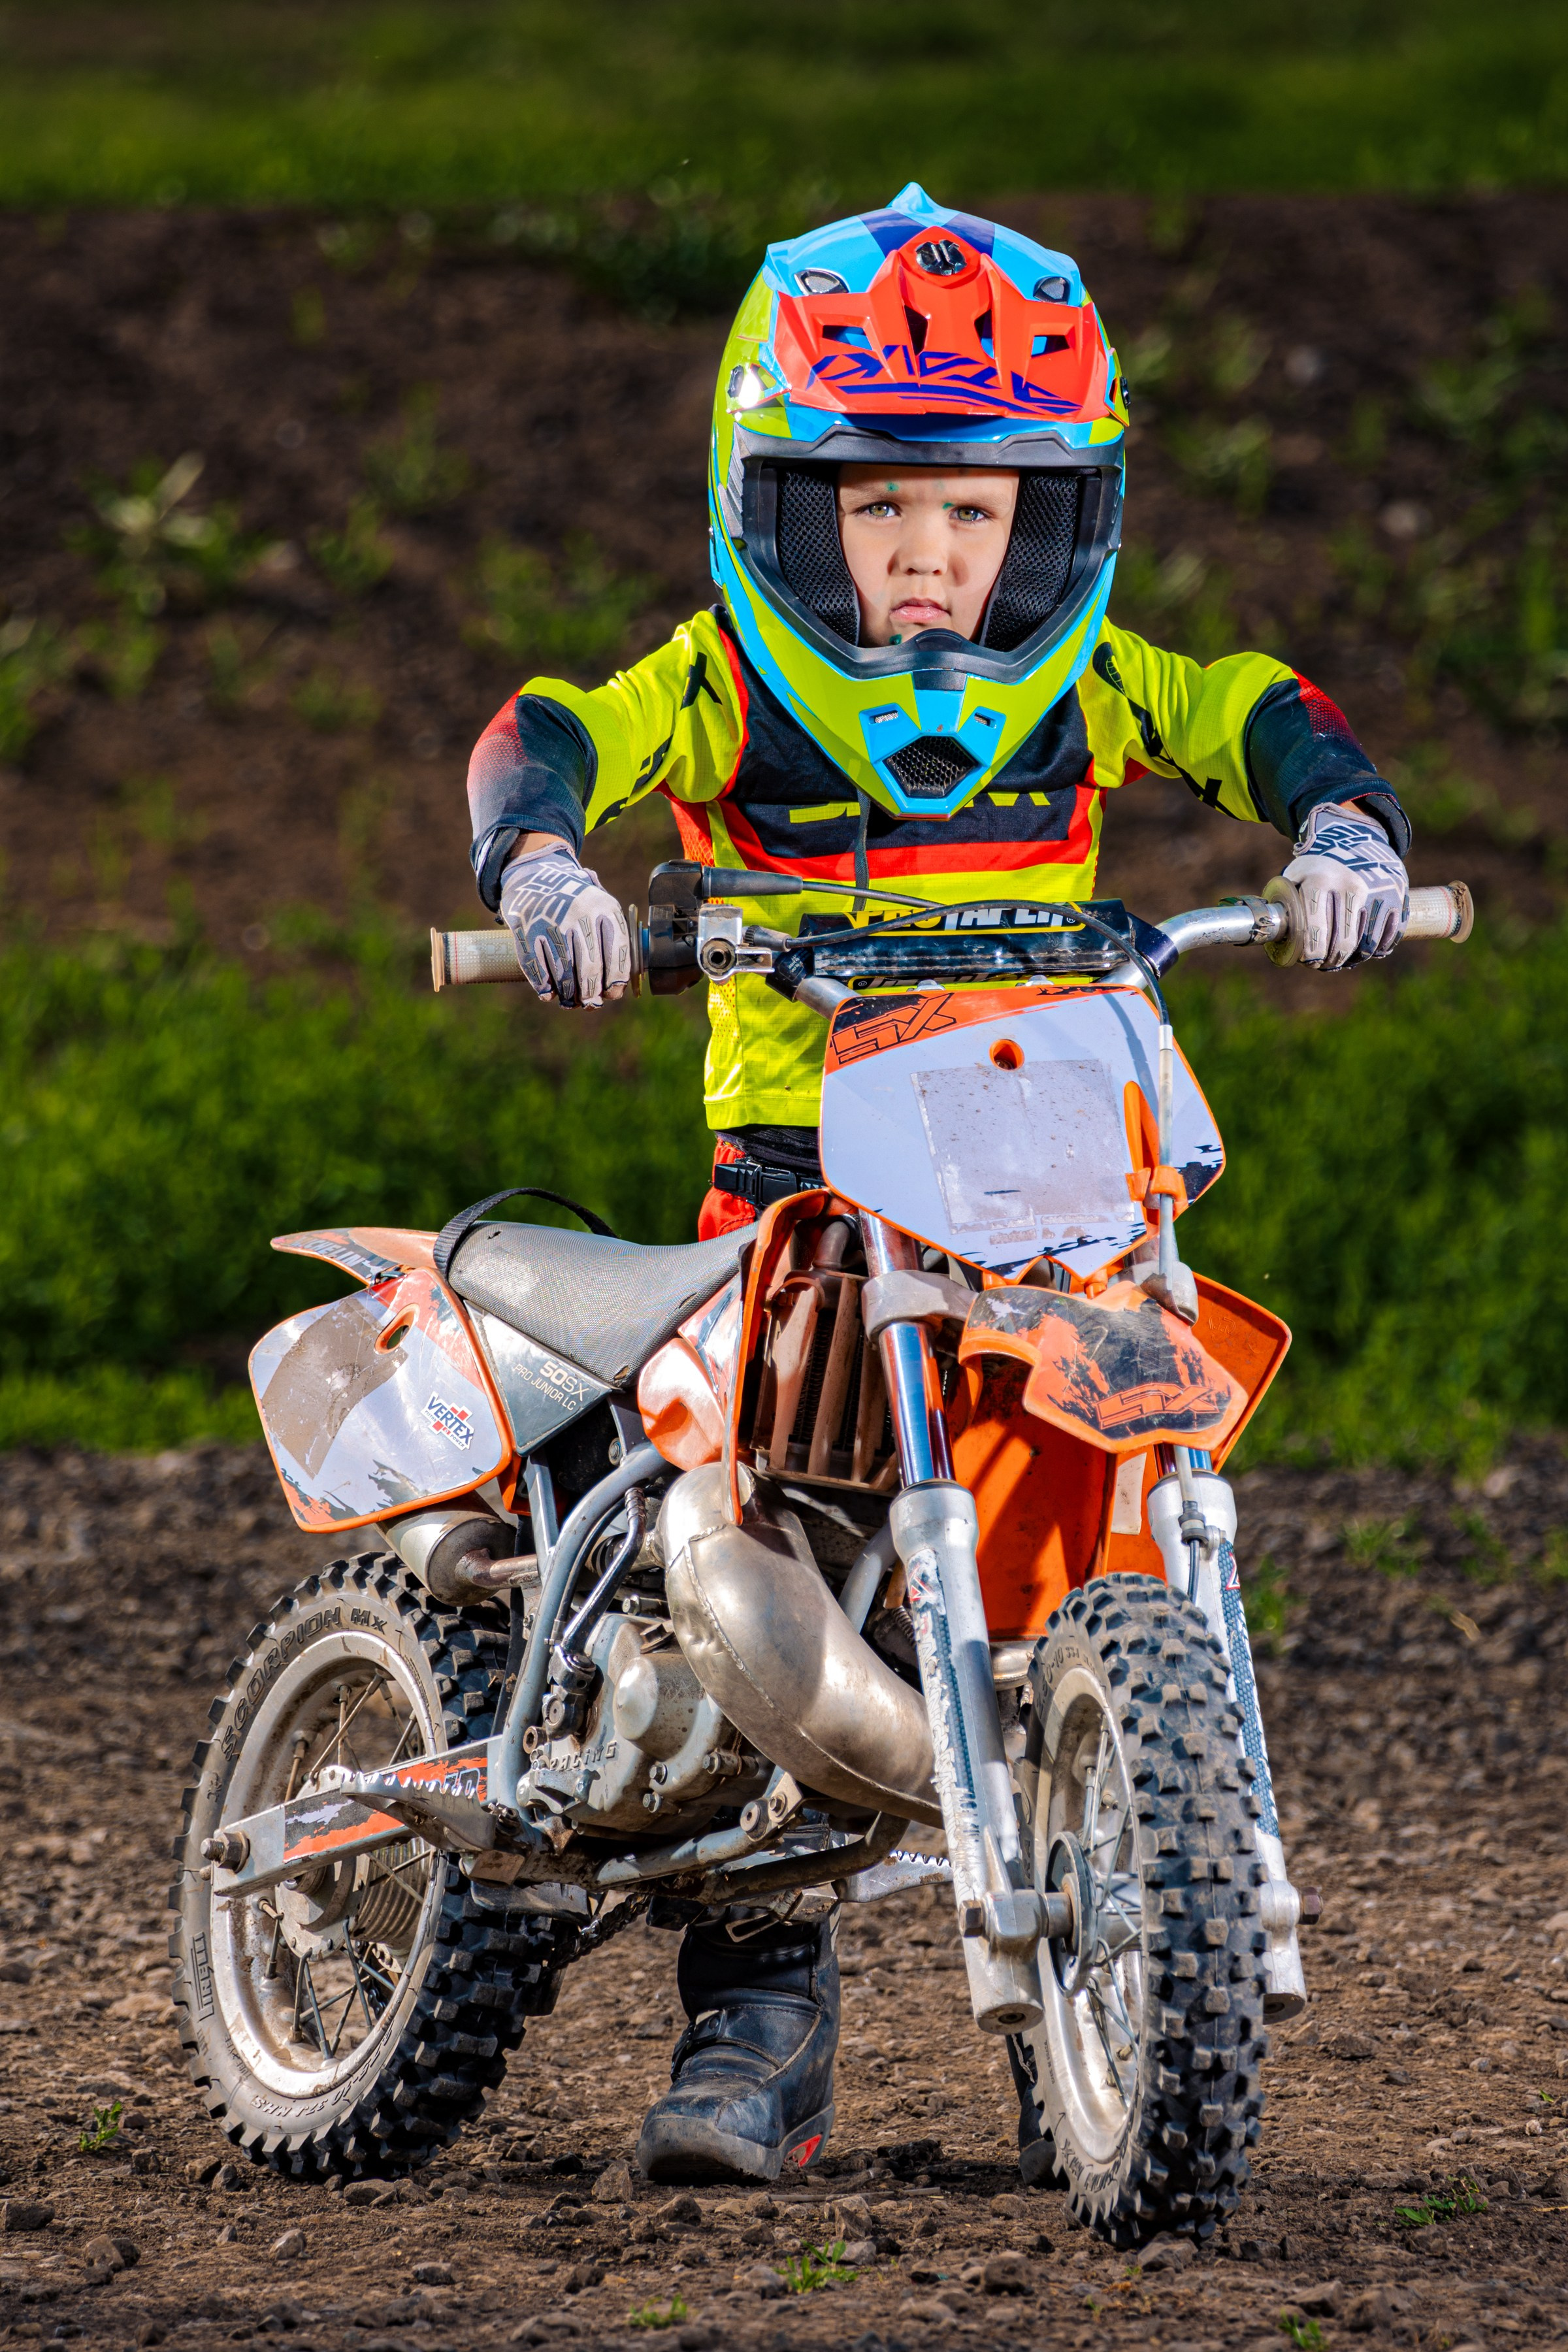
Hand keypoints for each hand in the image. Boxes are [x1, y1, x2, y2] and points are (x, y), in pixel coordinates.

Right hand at [499, 842, 630, 1007]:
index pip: (617, 952)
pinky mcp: (528, 931)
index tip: (613, 993)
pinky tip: (548, 994)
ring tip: (570, 1002)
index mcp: (605, 908)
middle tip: (590, 1004)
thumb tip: (619, 986)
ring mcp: (552, 922)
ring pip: (564, 972)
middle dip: (591, 992)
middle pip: (590, 967)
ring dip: (568, 994)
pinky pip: (537, 968)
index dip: (616, 979)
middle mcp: (580, 914)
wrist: (535, 876)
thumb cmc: (576, 901)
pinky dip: (543, 986)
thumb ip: (613, 938)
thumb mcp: (601, 905)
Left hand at [1281, 802, 1408, 968]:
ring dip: (1354, 959)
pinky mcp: (1396, 897)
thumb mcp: (1295, 877)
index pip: (1315, 930)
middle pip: (1342, 941)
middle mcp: (1349, 886)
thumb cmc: (1317, 868)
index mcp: (1319, 882)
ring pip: (1367, 943)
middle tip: (1324, 965)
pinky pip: (1388, 937)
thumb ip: (1285, 905)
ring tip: (1342, 961)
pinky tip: (1363, 952)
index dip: (1311, 953)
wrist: (1355, 840)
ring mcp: (1376, 891)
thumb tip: (1276, 937)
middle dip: (1331, 960)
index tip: (1309, 962)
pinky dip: (1377, 950)